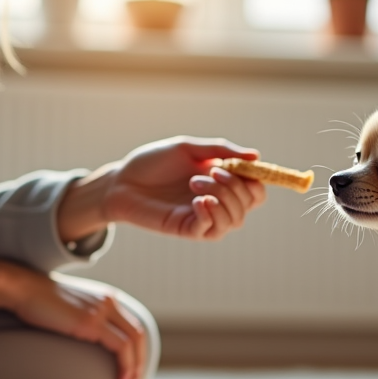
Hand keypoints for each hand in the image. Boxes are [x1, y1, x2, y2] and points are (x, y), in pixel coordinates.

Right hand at [4, 268, 147, 378]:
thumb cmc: (35, 301)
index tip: (131, 368)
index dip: (136, 348)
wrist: (20, 288)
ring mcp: (102, 311)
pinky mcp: (92, 322)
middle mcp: (108, 301)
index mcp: (105, 298)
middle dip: (139, 359)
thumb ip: (80, 318)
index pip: (131, 324)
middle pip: (137, 333)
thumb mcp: (66, 309)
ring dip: (135, 366)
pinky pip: (120, 346)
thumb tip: (81, 337)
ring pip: (133, 341)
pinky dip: (126, 365)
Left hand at [59, 136, 266, 241]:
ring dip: (223, 199)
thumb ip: (220, 150)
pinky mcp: (187, 229)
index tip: (242, 167)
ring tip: (195, 184)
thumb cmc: (152, 162)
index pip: (254, 190)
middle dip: (236, 187)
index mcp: (220, 181)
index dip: (256, 181)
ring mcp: (202, 216)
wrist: (121, 180)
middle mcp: (216, 201)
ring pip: (234, 220)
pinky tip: (197, 201)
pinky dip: (211, 214)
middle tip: (210, 173)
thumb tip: (256, 156)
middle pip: (248, 205)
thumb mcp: (188, 148)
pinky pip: (212, 230)